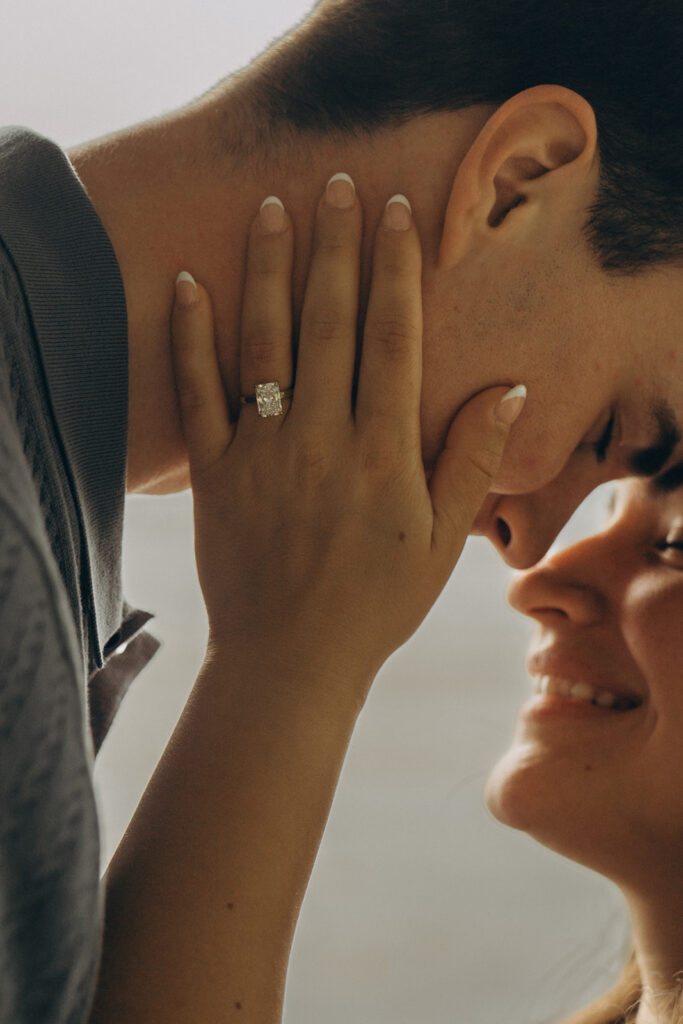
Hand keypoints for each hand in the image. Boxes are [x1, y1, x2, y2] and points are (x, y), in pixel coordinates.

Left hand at [171, 179, 524, 702]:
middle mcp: (321, 439)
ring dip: (269, 271)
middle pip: (328, 323)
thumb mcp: (439, 541)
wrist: (288, 659)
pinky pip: (197, 395)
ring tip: (271, 208)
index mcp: (383, 452)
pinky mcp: (214, 473)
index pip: (392, 338)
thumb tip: (507, 390)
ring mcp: (261, 453)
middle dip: (335, 247)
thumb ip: (471, 460)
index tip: (398, 214)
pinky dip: (190, 338)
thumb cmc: (374, 604)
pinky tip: (189, 284)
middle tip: (337, 184)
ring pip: (264, 343)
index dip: (396, 270)